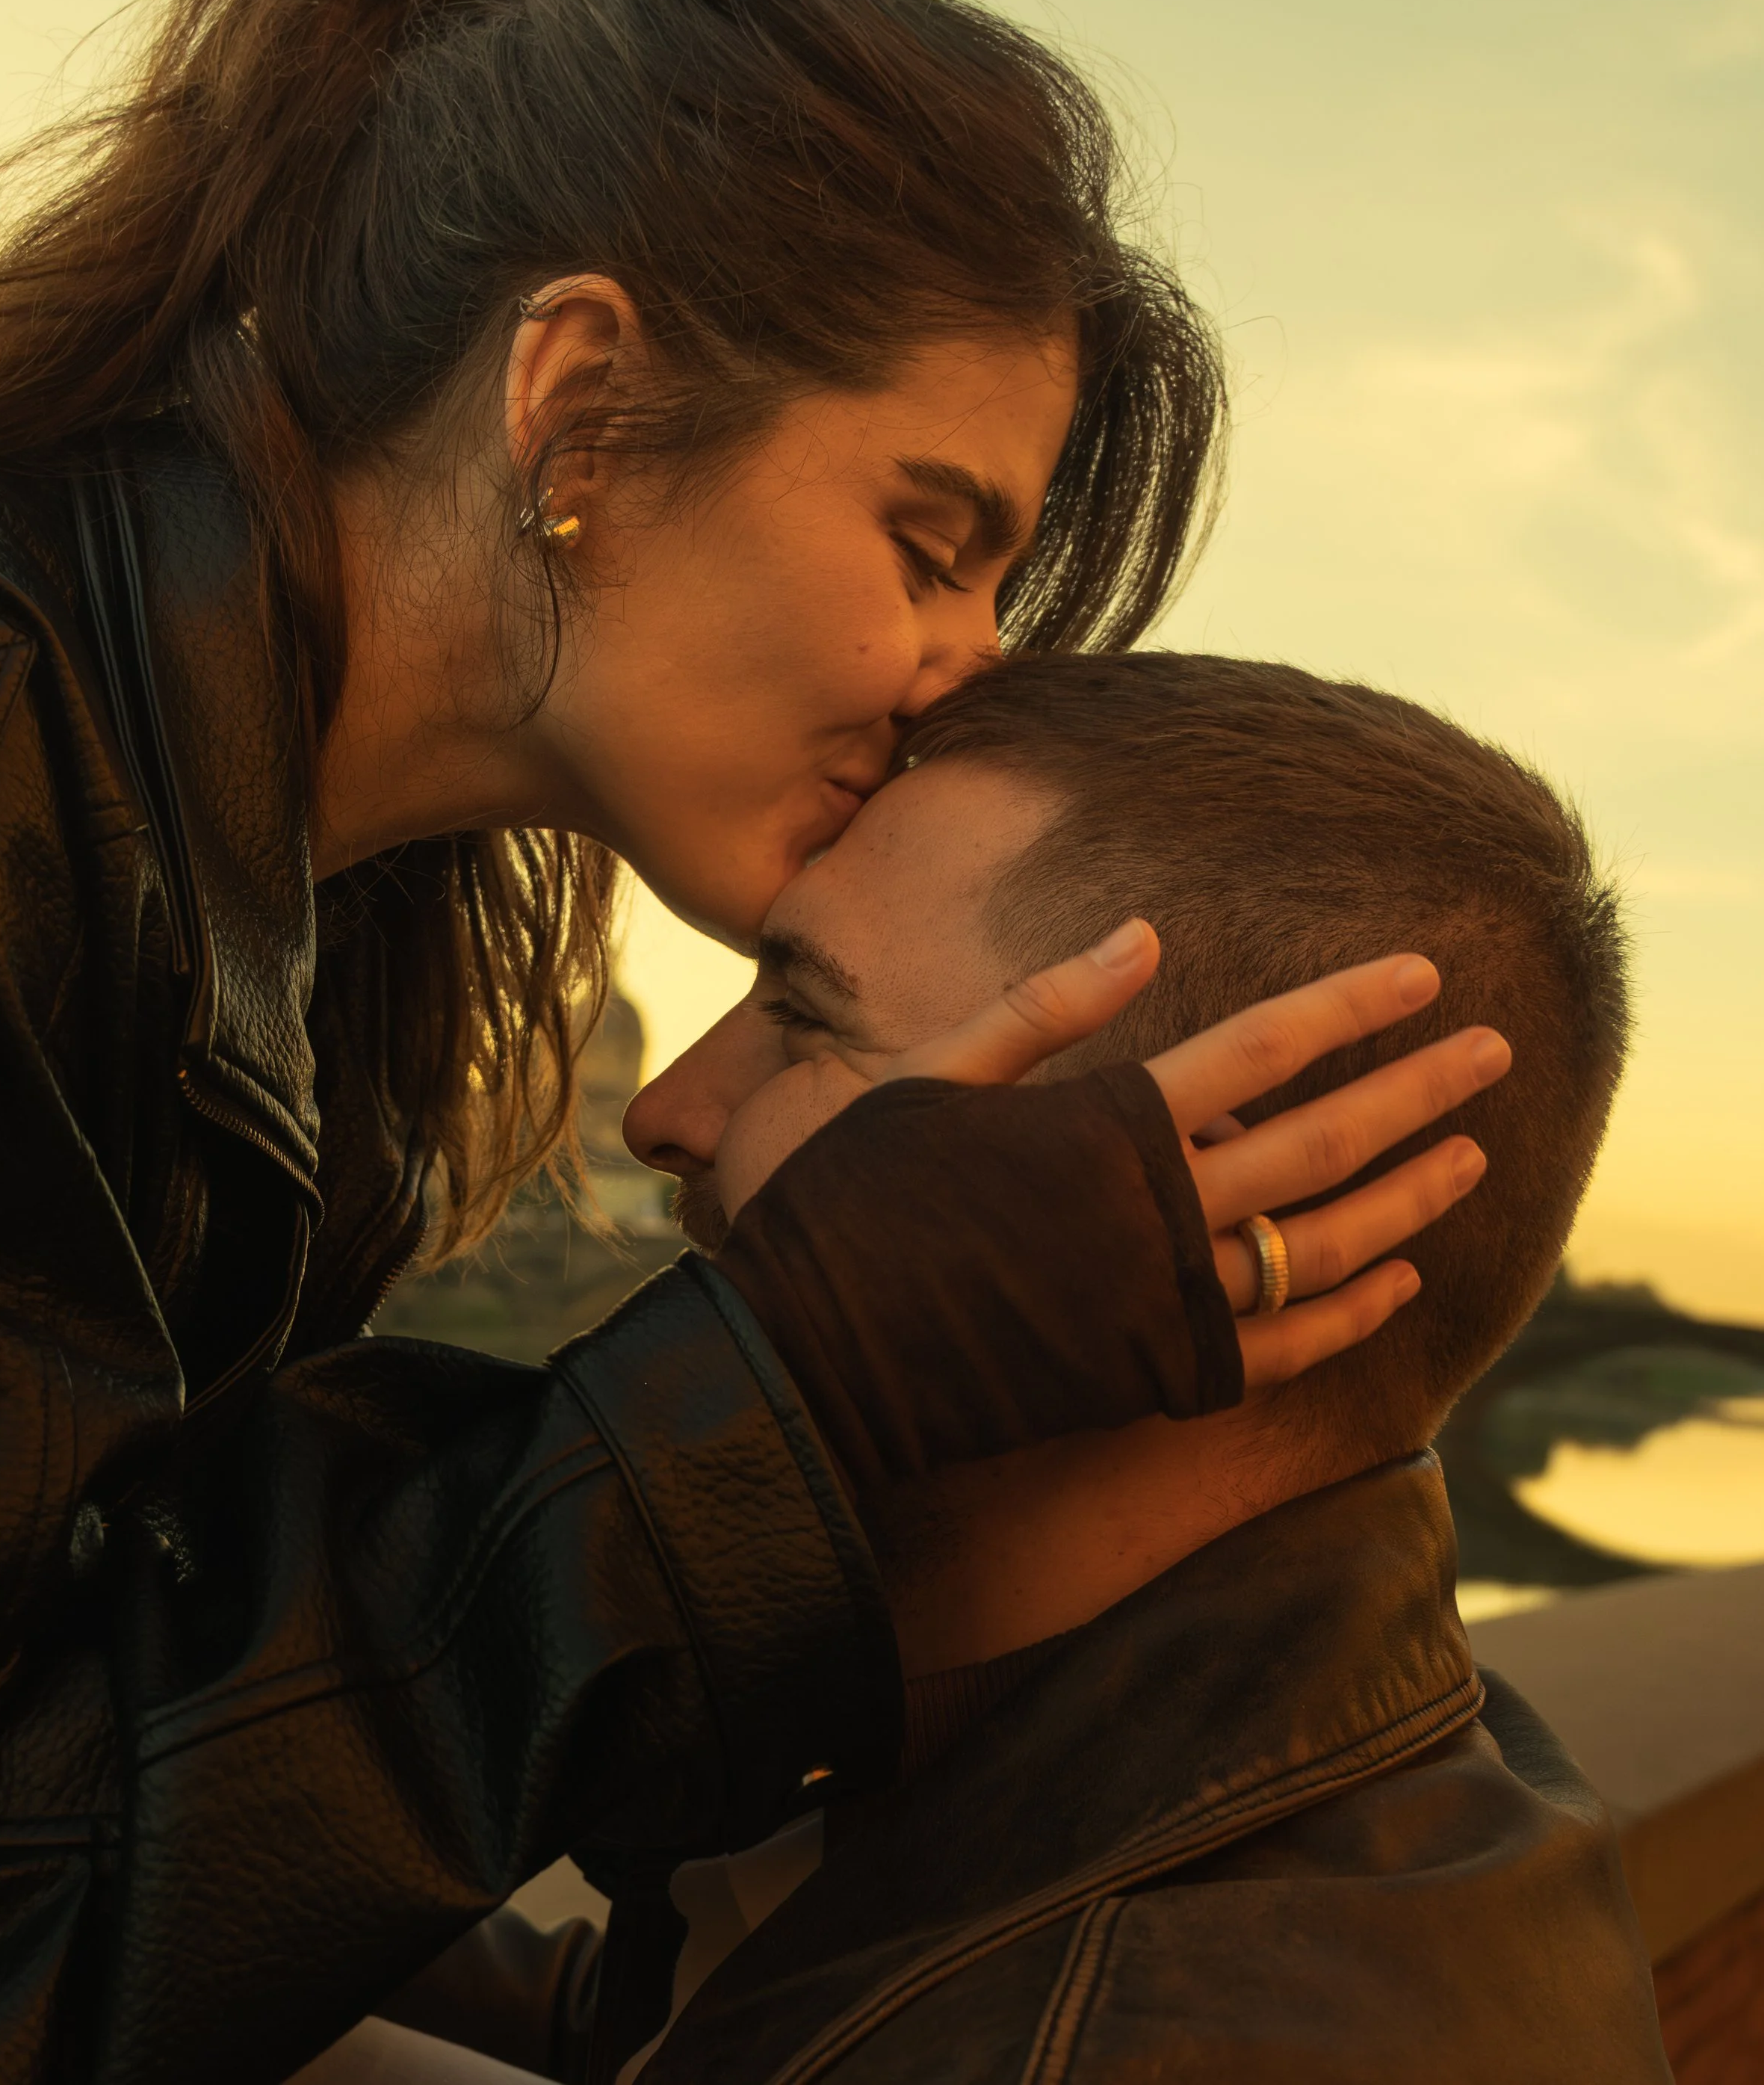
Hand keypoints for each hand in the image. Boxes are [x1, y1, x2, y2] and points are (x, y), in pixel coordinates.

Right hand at [717, 921, 1506, 1391]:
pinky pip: (1283, 1347)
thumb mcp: (934, 1074)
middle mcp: (1158, 1211)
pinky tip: (1402, 1280)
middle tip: (1495, 1053)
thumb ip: (1046, 1006)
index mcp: (1106, 1123)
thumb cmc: (856, 1198)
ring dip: (1409, 1196)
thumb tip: (1146, 932)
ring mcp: (1164, 1300)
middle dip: (1418, 1090)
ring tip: (1475, 1155)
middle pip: (1321, 1138)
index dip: (1350, 1005)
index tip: (1426, 973)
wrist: (812, 1357)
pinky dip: (1350, 1313)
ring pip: (1323, 1242)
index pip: (1262, 1045)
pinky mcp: (1154, 1374)